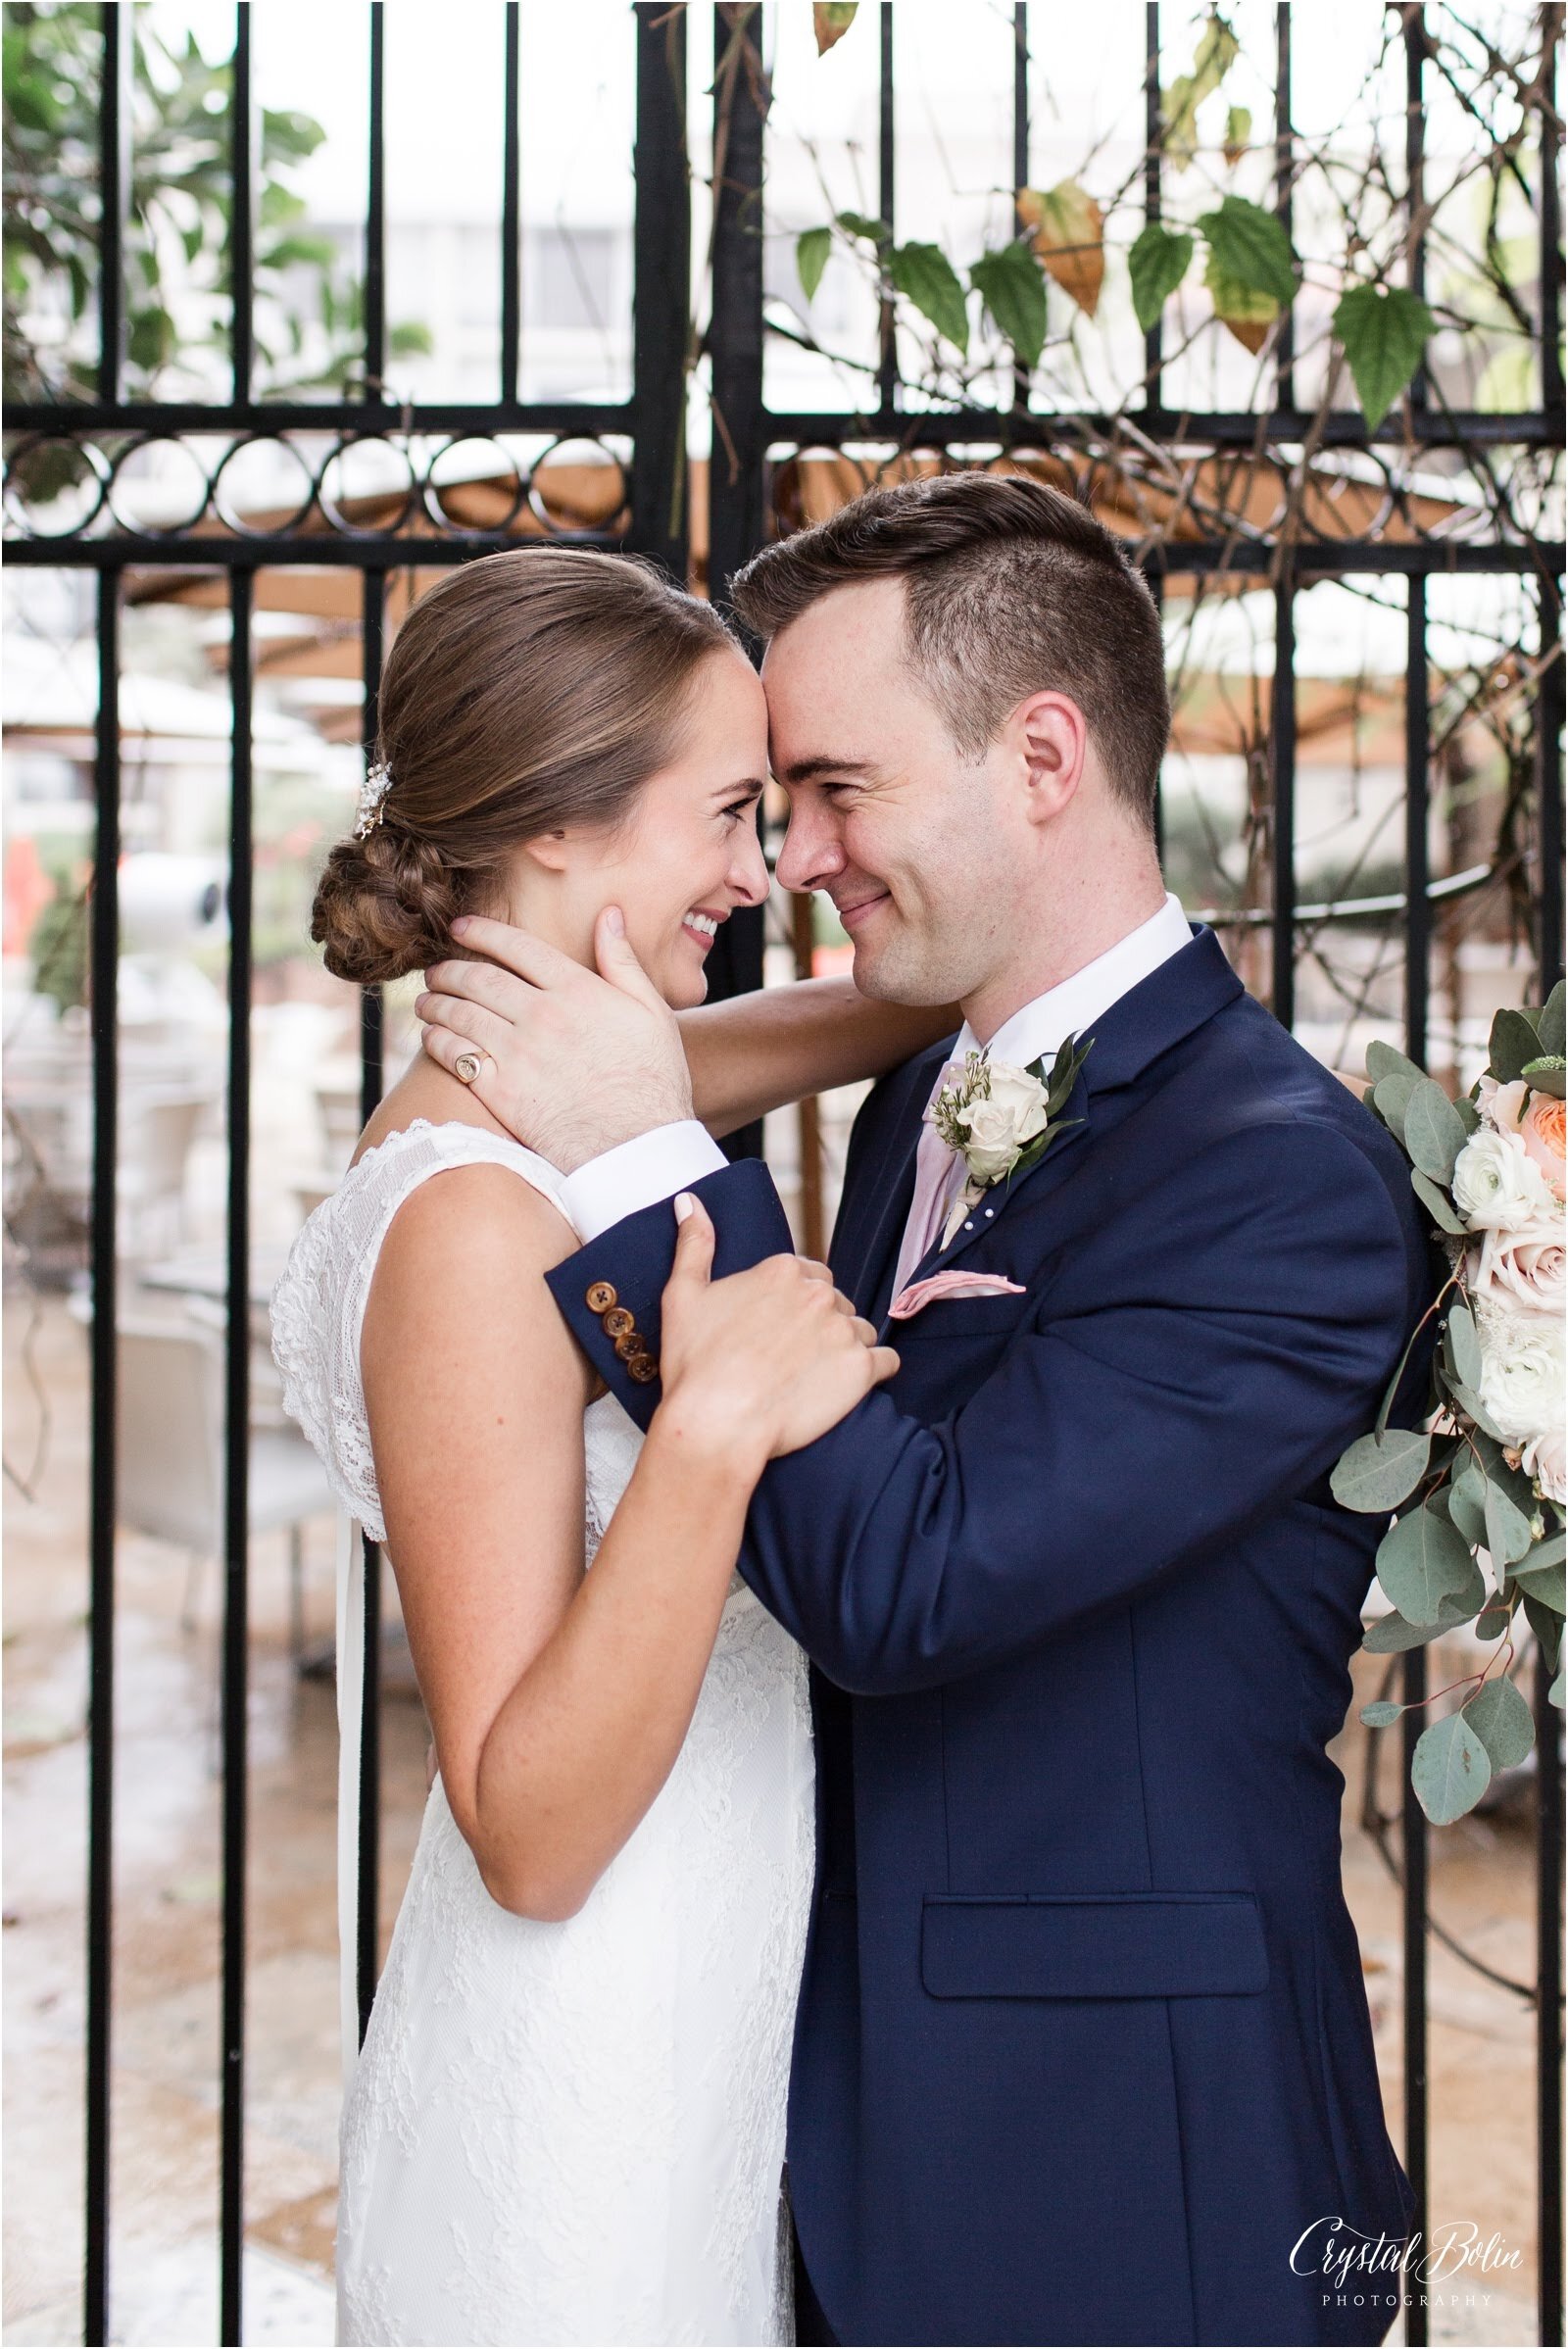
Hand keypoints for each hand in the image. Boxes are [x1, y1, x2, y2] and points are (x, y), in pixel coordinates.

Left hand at [417, 908, 693, 1172]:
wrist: (638, 1146)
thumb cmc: (653, 1080)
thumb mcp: (651, 1011)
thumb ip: (623, 961)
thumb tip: (610, 915)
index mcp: (578, 990)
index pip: (517, 946)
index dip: (483, 931)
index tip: (462, 927)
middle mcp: (542, 1015)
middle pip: (479, 978)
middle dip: (450, 968)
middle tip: (436, 970)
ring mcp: (518, 1053)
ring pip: (460, 1013)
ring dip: (435, 1002)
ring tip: (426, 1001)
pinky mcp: (500, 1091)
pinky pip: (454, 1056)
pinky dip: (436, 1041)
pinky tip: (431, 1037)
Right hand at [656, 1195, 898, 1470]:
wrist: (716, 1424)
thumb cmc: (696, 1364)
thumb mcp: (683, 1294)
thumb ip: (694, 1243)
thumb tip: (689, 1202)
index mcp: (782, 1270)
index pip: (808, 1275)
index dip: (794, 1304)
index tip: (777, 1329)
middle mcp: (819, 1293)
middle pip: (835, 1302)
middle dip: (821, 1323)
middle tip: (793, 1355)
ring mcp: (843, 1330)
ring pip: (860, 1330)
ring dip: (846, 1347)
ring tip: (815, 1375)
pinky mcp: (862, 1369)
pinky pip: (886, 1363)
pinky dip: (874, 1372)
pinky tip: (849, 1386)